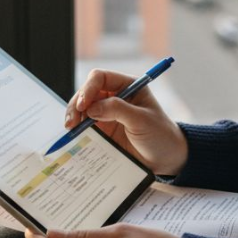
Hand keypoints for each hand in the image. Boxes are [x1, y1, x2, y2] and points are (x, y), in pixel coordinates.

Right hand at [68, 69, 187, 175]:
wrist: (166, 158)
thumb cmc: (160, 134)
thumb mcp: (142, 120)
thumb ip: (118, 110)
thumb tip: (91, 107)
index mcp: (128, 86)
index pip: (101, 78)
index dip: (89, 88)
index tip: (83, 105)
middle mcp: (115, 96)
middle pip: (87, 92)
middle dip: (77, 104)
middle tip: (72, 122)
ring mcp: (107, 113)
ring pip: (82, 108)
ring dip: (74, 117)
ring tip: (71, 129)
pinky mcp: (103, 130)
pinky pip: (85, 126)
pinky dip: (77, 130)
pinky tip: (74, 137)